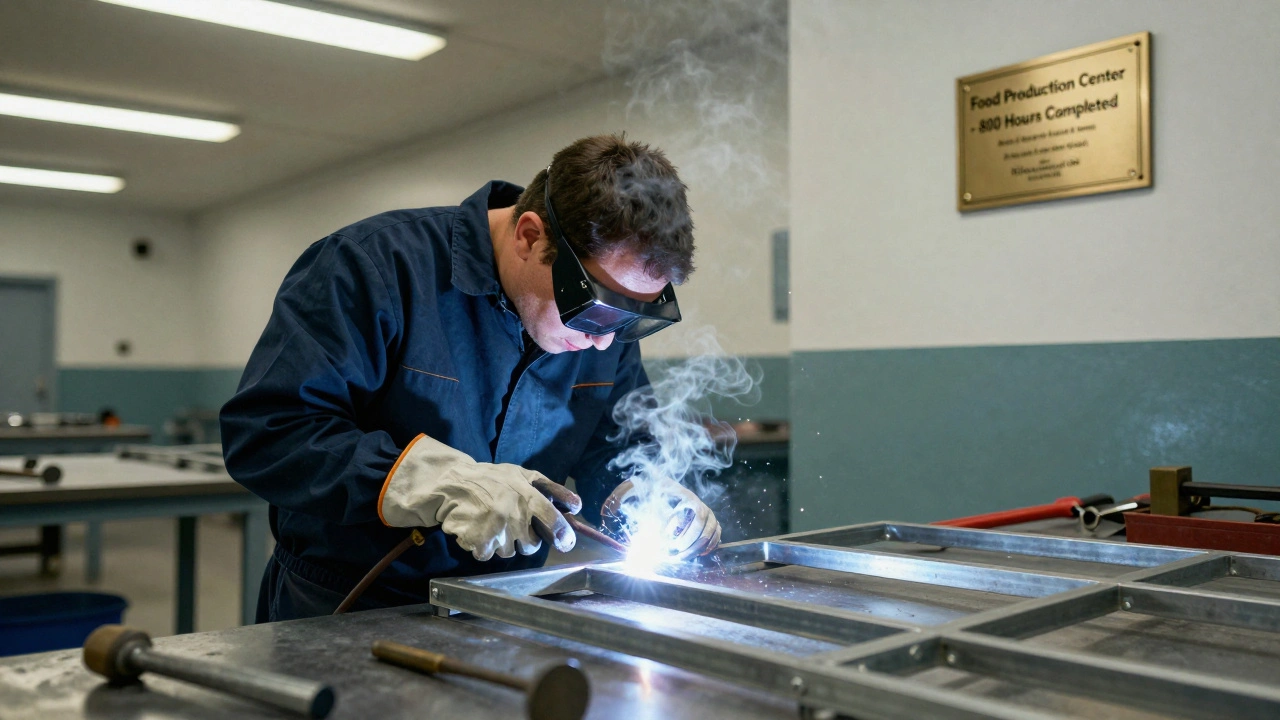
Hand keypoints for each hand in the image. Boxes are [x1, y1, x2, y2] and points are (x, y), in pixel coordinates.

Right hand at [380, 434, 580, 560]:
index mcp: (528, 497)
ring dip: (503, 543)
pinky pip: (489, 555)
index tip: (566, 543)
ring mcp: (497, 530)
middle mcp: (514, 515)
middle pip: (532, 546)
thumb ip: (549, 488)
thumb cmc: (492, 479)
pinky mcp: (480, 542)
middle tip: (514, 527)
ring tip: (492, 523)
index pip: (553, 520)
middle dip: (526, 541)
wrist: (453, 483)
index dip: (564, 534)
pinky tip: (478, 529)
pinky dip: (484, 546)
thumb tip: (576, 506)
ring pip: (509, 552)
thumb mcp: (522, 474)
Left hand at [602, 479, 720, 559]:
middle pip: (704, 528)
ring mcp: (705, 512)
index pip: (695, 513)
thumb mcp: (630, 489)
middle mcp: (698, 502)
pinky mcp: (708, 522)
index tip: (668, 540)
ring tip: (681, 556)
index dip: (685, 532)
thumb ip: (618, 498)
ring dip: (697, 549)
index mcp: (683, 494)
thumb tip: (606, 514)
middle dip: (689, 546)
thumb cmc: (644, 487)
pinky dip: (708, 547)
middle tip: (674, 554)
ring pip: (711, 534)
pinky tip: (693, 554)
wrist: (657, 485)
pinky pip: (716, 536)